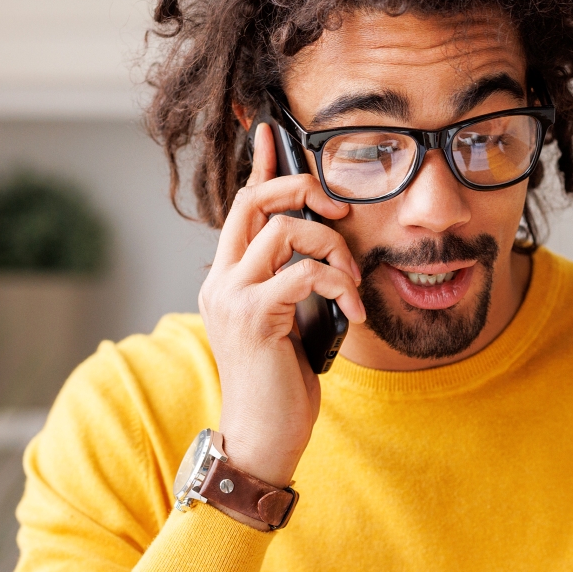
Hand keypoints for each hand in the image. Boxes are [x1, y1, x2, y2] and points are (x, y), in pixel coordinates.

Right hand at [197, 124, 365, 486]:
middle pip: (254, 201)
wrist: (262, 438)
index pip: (240, 206)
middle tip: (339, 209)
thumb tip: (320, 255)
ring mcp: (232, 297)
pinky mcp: (253, 316)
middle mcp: (221, 281)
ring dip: (332, 248)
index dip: (259, 167)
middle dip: (302, 190)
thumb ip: (292, 285)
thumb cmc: (281, 387)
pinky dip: (337, 284)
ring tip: (352, 283)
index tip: (270, 133)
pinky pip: (303, 273)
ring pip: (285, 231)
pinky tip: (351, 311)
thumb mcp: (288, 324)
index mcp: (226, 279)